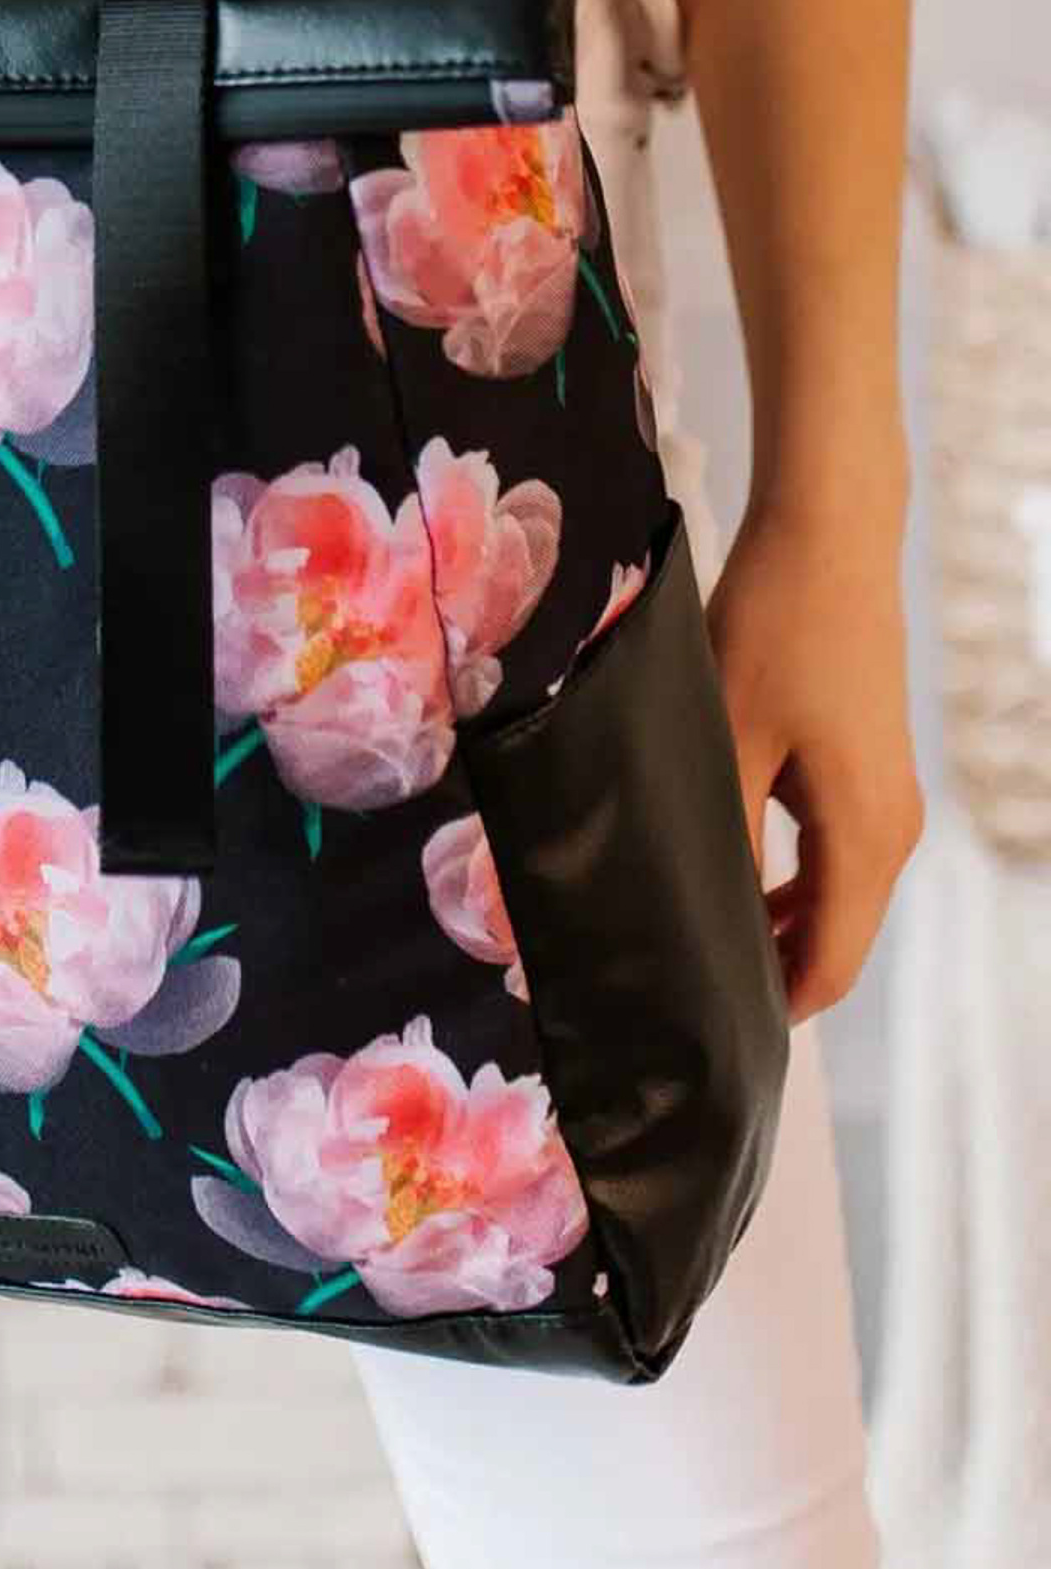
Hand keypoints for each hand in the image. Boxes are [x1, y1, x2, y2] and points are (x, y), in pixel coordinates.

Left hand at [706, 488, 923, 1022]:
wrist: (829, 537)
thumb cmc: (774, 628)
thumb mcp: (727, 738)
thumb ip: (719, 833)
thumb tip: (693, 914)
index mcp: (864, 835)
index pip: (829, 964)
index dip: (772, 1007)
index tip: (705, 1031)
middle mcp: (891, 829)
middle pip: (835, 937)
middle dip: (765, 969)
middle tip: (676, 988)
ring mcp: (886, 797)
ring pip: (832, 895)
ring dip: (772, 922)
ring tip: (688, 934)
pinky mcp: (867, 767)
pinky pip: (831, 853)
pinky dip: (785, 878)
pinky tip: (723, 871)